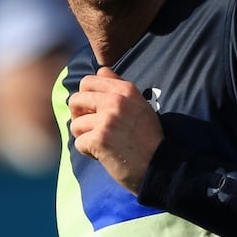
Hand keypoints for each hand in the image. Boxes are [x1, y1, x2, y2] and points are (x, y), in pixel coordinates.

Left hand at [68, 67, 163, 193]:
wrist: (161, 166)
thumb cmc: (148, 138)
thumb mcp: (140, 105)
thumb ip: (119, 86)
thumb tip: (101, 71)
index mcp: (125, 89)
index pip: (88, 81)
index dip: (86, 97)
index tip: (95, 111)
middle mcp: (115, 100)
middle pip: (76, 100)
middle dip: (79, 116)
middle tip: (93, 128)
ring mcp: (107, 119)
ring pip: (75, 124)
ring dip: (85, 137)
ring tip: (103, 144)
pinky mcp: (99, 139)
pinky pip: (79, 143)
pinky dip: (89, 152)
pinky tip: (104, 155)